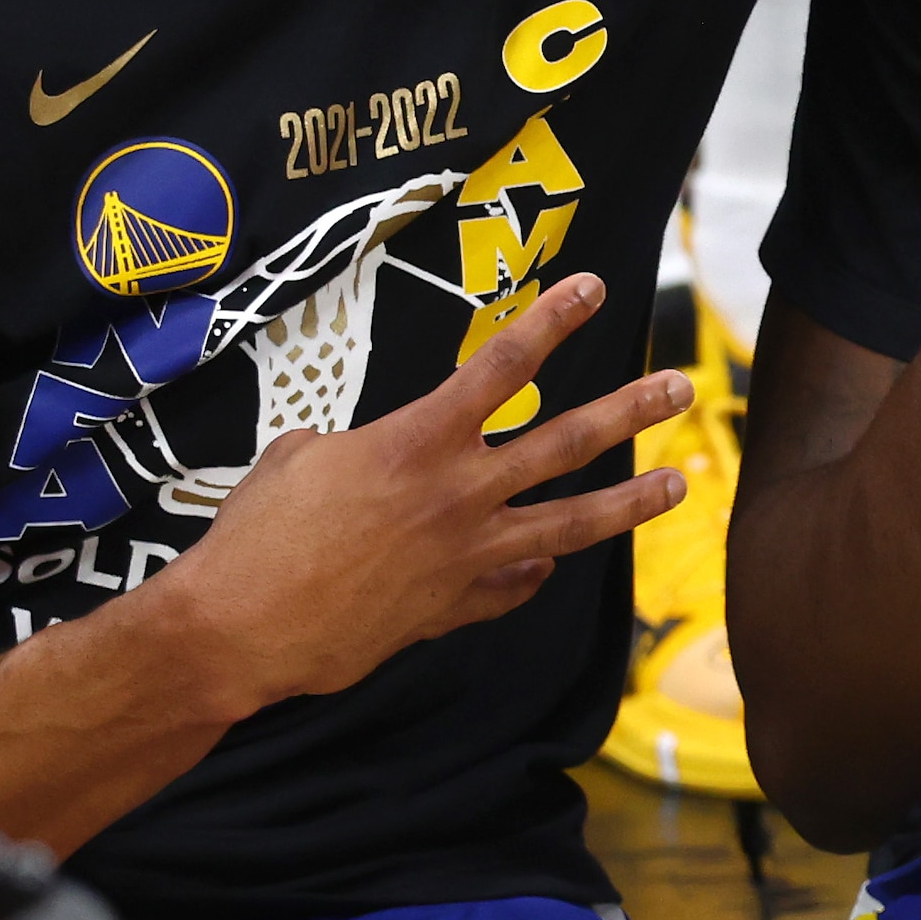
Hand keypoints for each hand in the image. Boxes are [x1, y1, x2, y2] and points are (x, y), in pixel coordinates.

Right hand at [159, 276, 690, 703]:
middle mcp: (459, 494)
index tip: (595, 289)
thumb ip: (361, 448)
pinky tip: (547, 564)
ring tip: (677, 485)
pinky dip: (531, 571)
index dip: (552, 321)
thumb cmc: (254, 536)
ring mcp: (469, 554)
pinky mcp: (458, 605)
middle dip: (631, 410)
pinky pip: (515, 584)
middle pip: (567, 441)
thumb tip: (381, 460)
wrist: (240, 630)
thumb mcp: (298, 459)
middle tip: (680, 387)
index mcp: (416, 442)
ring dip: (630, 502)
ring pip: (573, 522)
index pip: (501, 365)